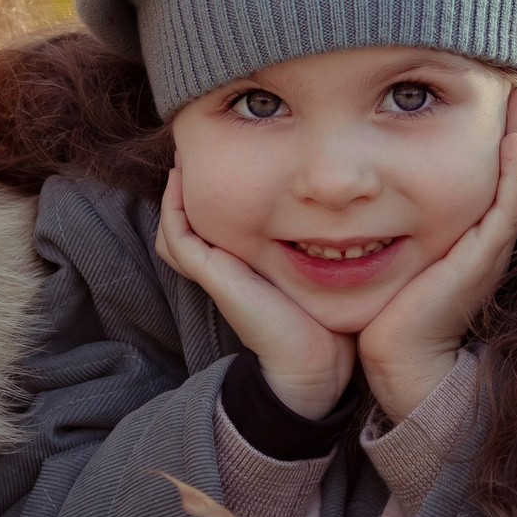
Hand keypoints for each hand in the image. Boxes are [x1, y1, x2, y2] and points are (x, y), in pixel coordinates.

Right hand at [157, 165, 356, 418]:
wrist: (312, 362)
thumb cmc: (321, 321)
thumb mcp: (312, 275)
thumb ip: (312, 251)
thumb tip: (343, 222)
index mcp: (239, 271)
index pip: (205, 230)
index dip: (201, 199)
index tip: (216, 162)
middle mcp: (220, 272)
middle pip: (181, 227)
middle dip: (182, 191)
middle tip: (188, 154)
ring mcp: (213, 274)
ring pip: (173, 229)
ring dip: (173, 194)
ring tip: (181, 161)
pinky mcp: (214, 275)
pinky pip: (178, 236)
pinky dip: (173, 208)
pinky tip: (179, 181)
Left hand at [359, 87, 516, 422]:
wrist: (401, 361)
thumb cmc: (387, 313)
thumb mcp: (392, 256)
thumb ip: (387, 225)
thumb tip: (359, 194)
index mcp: (465, 236)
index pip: (486, 175)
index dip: (492, 137)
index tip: (487, 96)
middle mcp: (482, 239)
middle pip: (508, 171)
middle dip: (512, 127)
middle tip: (514, 82)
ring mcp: (486, 248)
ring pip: (514, 182)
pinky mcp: (482, 258)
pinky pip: (505, 206)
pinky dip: (513, 172)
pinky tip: (513, 141)